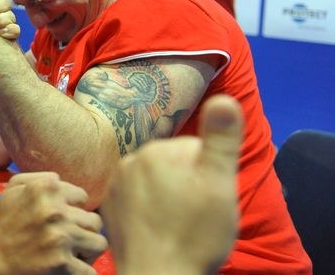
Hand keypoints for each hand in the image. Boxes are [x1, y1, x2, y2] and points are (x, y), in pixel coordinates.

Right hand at [0, 172, 106, 272]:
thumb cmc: (5, 219)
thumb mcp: (15, 186)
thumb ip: (41, 177)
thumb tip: (64, 181)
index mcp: (47, 188)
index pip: (83, 197)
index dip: (76, 209)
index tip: (64, 218)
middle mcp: (55, 211)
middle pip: (95, 221)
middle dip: (85, 230)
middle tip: (72, 237)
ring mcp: (60, 238)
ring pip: (100, 243)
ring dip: (88, 250)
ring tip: (75, 252)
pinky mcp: (61, 263)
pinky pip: (90, 269)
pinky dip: (83, 270)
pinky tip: (71, 267)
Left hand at [100, 94, 241, 274]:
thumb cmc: (193, 235)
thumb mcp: (219, 185)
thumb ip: (221, 139)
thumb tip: (224, 98)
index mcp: (158, 150)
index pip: (195, 150)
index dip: (209, 175)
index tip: (209, 199)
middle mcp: (131, 160)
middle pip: (173, 165)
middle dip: (187, 184)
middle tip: (194, 215)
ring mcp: (117, 183)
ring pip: (155, 182)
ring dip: (168, 197)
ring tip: (176, 225)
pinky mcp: (110, 205)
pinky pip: (137, 198)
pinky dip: (148, 210)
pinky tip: (158, 229)